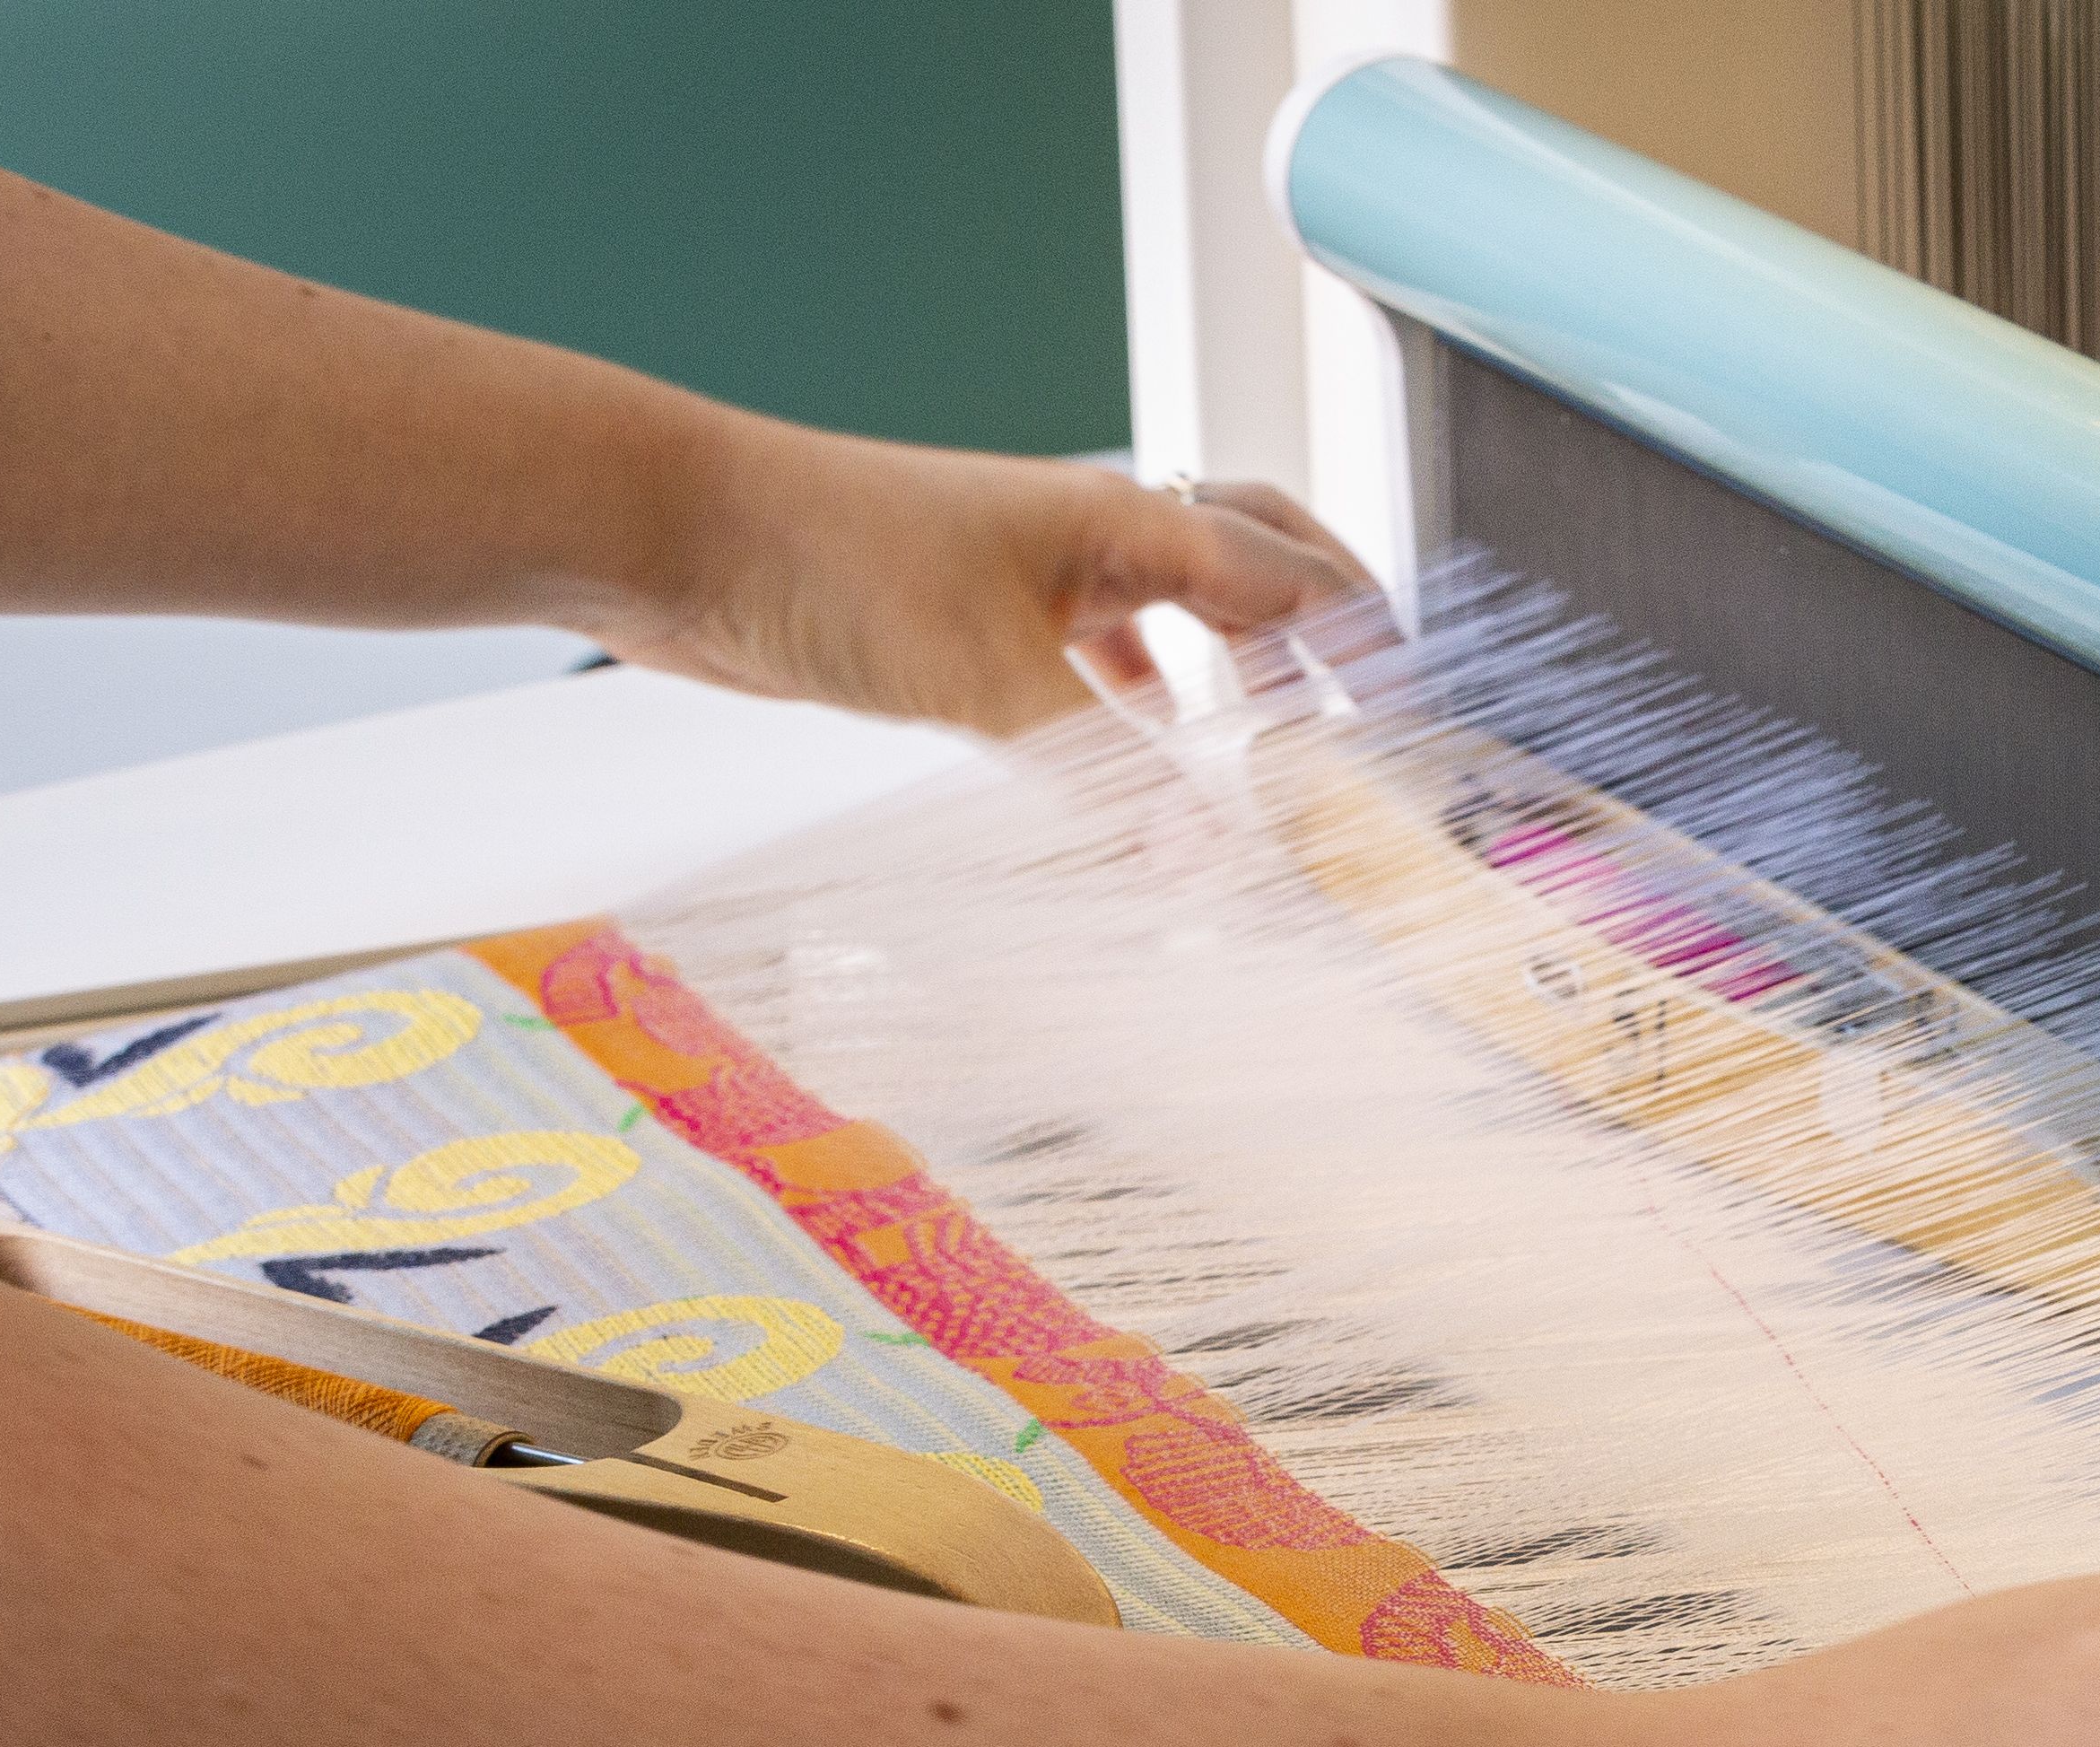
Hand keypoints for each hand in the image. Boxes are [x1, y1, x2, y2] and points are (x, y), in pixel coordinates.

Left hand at [605, 413, 1372, 735]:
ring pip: (1172, 613)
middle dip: (1325, 622)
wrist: (683, 537)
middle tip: (1377, 698)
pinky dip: (1138, 712)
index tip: (1416, 714)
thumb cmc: (828, 561)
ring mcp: (1031, 574)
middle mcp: (1090, 536)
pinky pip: (1092, 662)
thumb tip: (1219, 871)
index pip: (1287, 577)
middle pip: (1251, 556)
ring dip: (1233, 670)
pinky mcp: (972, 623)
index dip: (1362, 643)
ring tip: (1280, 747)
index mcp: (1122, 521)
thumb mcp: (997, 684)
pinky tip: (1138, 772)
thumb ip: (1117, 782)